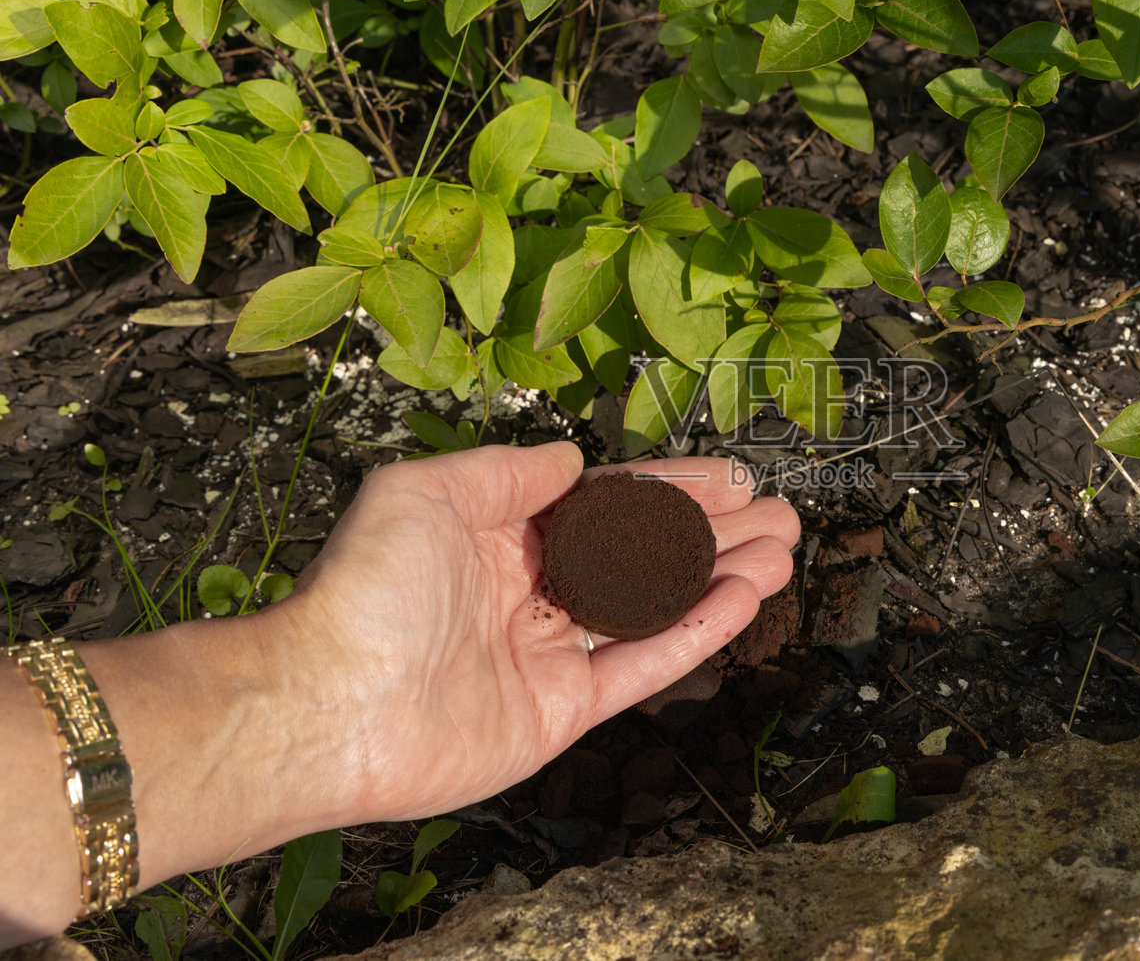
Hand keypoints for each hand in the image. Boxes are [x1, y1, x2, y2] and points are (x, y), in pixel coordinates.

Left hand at [277, 442, 797, 823]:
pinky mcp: (559, 711)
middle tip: (775, 515)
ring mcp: (547, 655)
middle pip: (643, 556)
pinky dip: (694, 633)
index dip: (671, 489)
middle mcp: (529, 594)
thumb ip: (508, 470)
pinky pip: (641, 666)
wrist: (328, 703)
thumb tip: (571, 459)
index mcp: (500, 538)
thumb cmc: (363, 593)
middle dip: (714, 532)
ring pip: (653, 609)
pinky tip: (740, 600)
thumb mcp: (426, 491)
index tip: (726, 477)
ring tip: (779, 553)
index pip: (607, 506)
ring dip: (719, 577)